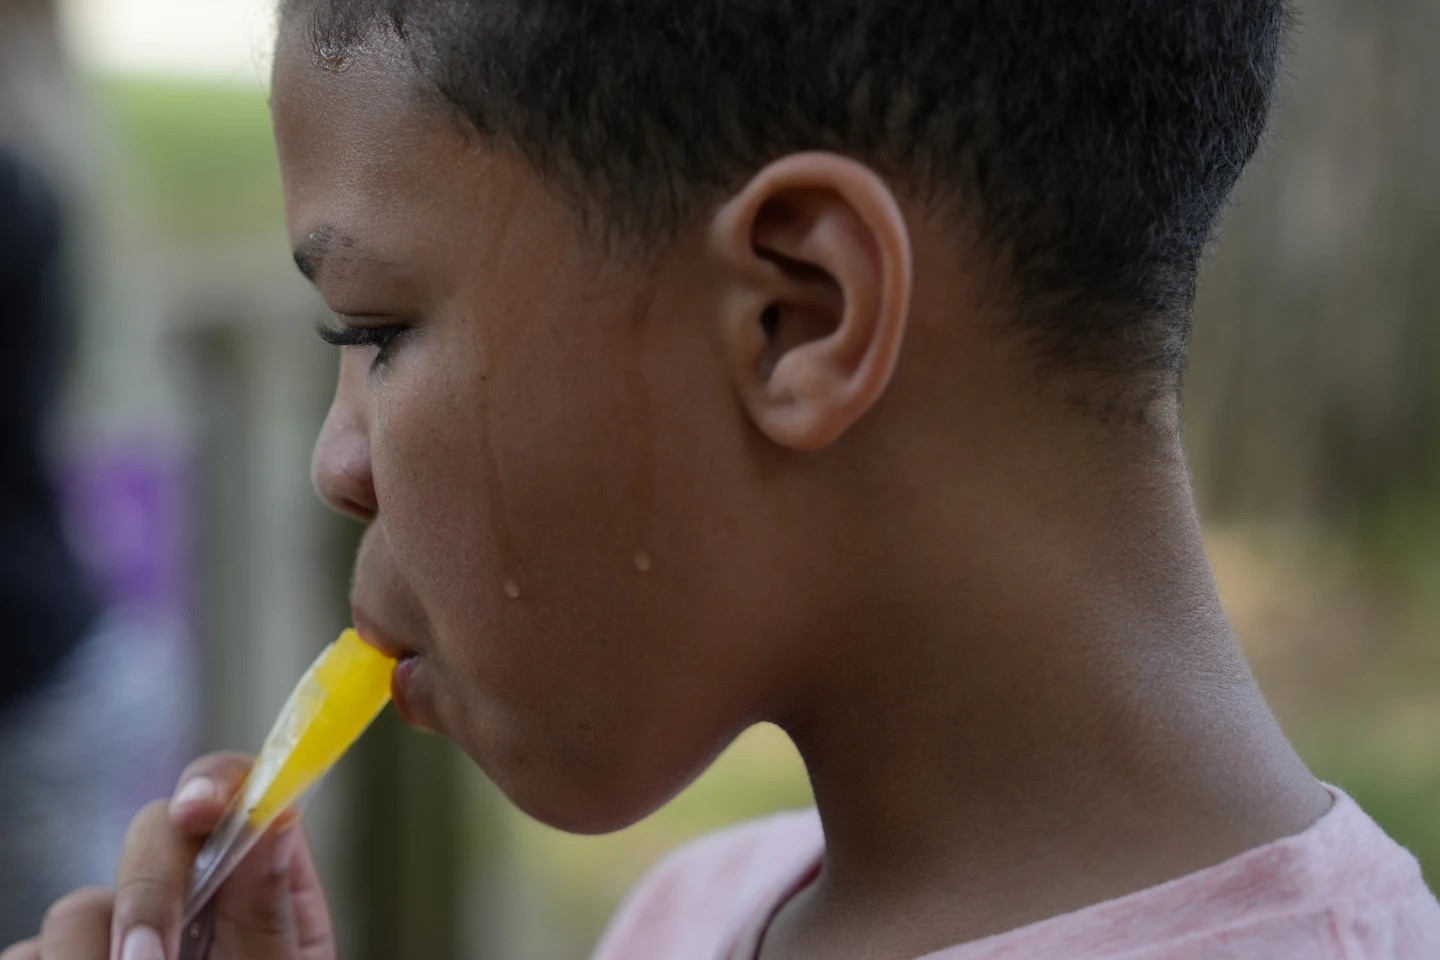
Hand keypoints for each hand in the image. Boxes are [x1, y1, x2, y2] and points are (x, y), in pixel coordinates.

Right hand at [0, 753, 335, 959]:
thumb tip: (275, 820)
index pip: (237, 792)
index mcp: (260, 886)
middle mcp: (188, 895)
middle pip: (152, 834)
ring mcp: (116, 935)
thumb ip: (270, 916)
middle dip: (148, 894)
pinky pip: (26, 956)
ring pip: (76, 910)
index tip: (201, 809)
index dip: (217, 782)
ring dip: (93, 959)